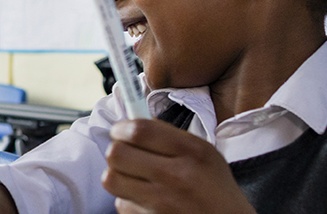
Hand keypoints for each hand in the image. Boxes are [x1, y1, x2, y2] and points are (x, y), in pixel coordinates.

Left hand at [103, 119, 255, 213]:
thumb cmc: (215, 189)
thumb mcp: (205, 153)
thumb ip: (170, 137)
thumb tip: (131, 122)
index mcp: (191, 151)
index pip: (139, 130)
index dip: (121, 128)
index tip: (120, 131)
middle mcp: (176, 176)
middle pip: (117, 154)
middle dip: (116, 151)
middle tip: (124, 153)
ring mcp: (162, 202)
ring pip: (111, 179)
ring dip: (117, 175)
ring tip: (132, 176)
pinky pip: (121, 204)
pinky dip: (128, 200)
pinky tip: (145, 199)